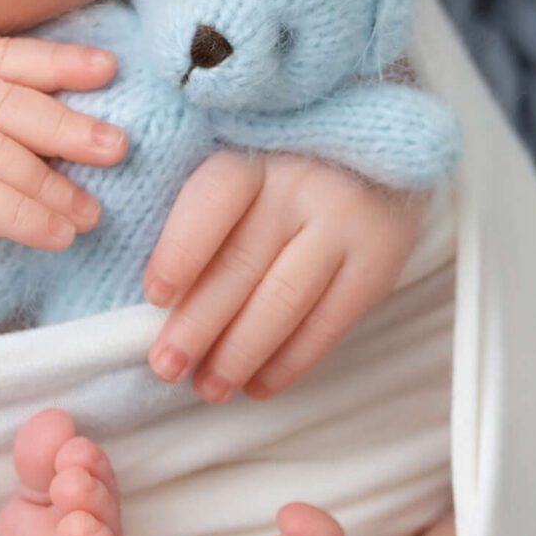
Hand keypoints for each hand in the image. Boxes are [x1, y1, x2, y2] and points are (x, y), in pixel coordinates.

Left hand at [140, 150, 429, 401]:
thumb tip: (158, 294)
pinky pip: (330, 322)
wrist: (380, 148)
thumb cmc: (282, 165)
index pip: (214, 199)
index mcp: (255, 153)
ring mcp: (346, 223)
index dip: (182, 249)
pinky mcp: (380, 260)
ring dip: (241, 353)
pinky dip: (292, 361)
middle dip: (199, 323)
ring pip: (285, 300)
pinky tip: (260, 385)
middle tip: (167, 366)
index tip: (155, 298)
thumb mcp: (241, 159)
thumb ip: (203, 209)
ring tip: (209, 388)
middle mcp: (302, 184)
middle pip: (243, 261)